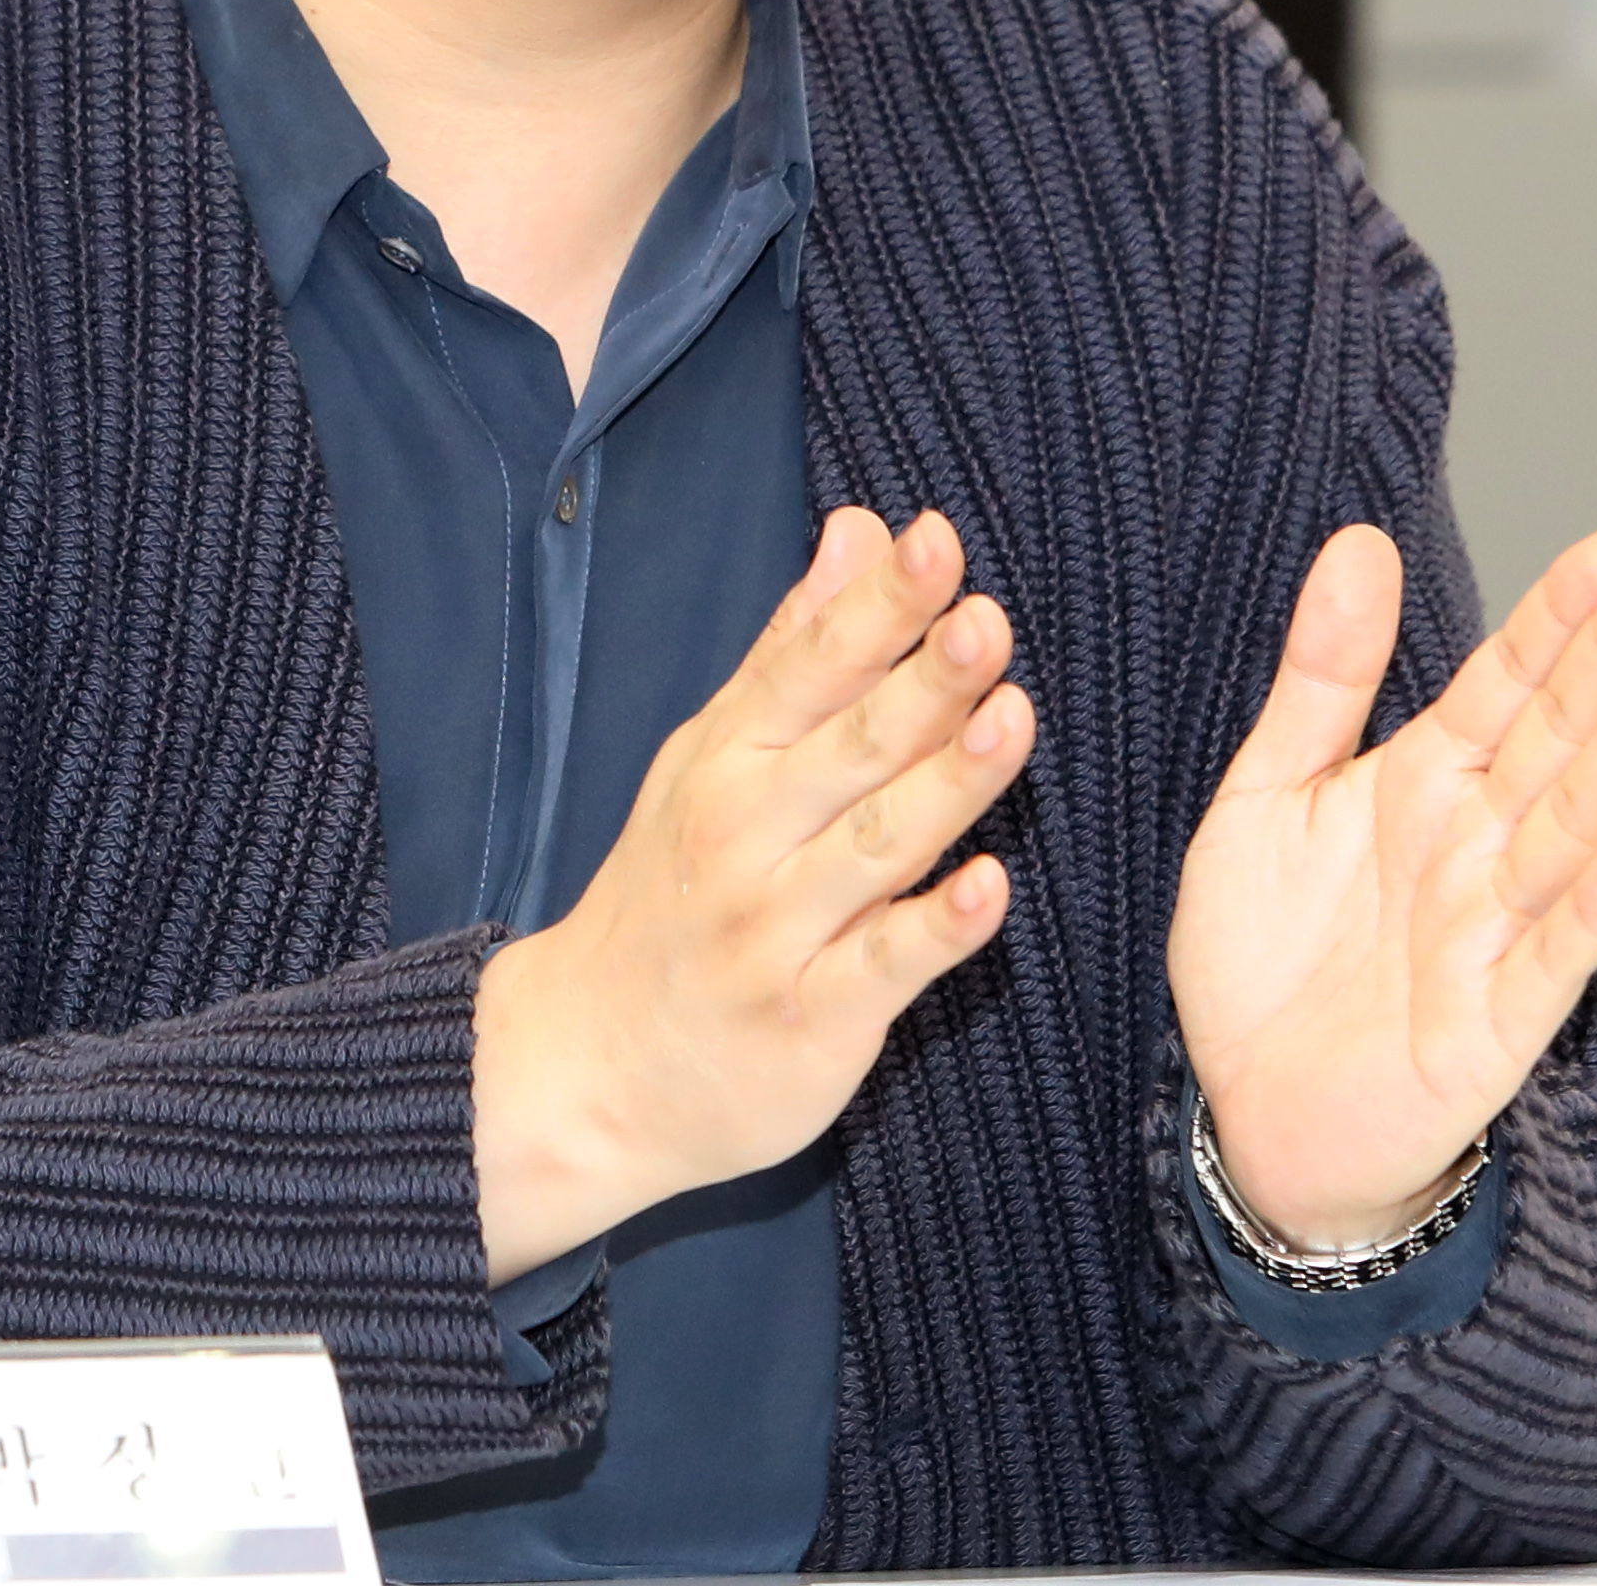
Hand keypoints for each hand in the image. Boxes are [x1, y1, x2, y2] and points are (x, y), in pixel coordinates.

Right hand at [470, 505, 1031, 1279]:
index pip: (810, 666)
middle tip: (986, 622)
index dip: (878, 605)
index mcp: (729, 760)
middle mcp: (747, 837)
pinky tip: (989, 887)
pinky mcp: (813, 1021)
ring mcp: (777, 932)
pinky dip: (934, 929)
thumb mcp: (710, 756)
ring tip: (1010, 719)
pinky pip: (880, 969)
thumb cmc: (670, 892)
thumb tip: (860, 528)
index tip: (937, 539)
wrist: (585, 1067)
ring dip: (945, 785)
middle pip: (851, 748)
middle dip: (921, 683)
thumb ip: (795, 646)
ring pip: (875, 847)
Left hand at [1169, 521, 1596, 1248]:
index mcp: (1430, 782)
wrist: (1249, 1115)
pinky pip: (1550, 958)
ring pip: (1572, 829)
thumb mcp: (1267, 796)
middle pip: (1560, 736)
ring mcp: (1493, 932)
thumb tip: (1360, 543)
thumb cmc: (1268, 960)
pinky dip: (1596, 907)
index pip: (1514, 677)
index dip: (1566, 610)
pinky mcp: (1492, 1025)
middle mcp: (1478, 846)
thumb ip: (1321, 679)